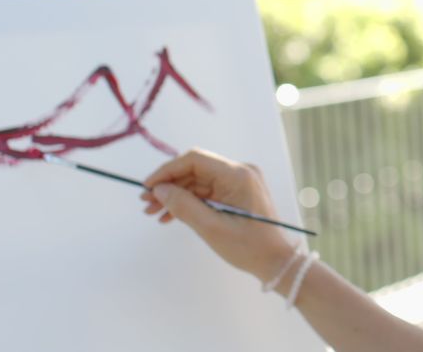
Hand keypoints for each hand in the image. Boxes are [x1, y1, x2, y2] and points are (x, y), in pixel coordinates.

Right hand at [141, 148, 297, 281]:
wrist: (277, 262)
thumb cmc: (249, 247)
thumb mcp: (211, 228)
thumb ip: (184, 206)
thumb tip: (159, 189)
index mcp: (239, 175)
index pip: (195, 160)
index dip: (167, 170)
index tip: (147, 187)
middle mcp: (240, 172)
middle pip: (195, 170)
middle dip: (169, 185)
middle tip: (145, 204)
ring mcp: (239, 182)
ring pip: (198, 182)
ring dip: (175, 195)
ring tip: (153, 213)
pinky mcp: (237, 194)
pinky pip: (207, 192)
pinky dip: (188, 202)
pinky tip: (169, 216)